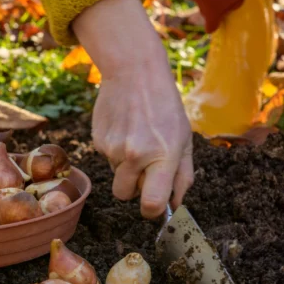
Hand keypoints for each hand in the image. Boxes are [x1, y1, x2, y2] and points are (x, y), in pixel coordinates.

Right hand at [73, 0, 193, 218]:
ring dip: (126, 166)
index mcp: (162, 156)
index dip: (152, 211)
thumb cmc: (165, 106)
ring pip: (116, 176)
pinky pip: (107, 159)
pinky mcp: (98, 140)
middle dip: (134, 188)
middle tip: (146, 166)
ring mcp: (113, 148)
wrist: (134, 72)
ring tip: (137, 137)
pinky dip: (116, 150)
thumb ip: (183, 176)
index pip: (151, 204)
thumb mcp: (185, 139)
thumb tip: (174, 206)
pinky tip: (125, 128)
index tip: (154, 205)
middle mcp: (135, 155)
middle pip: (125, 196)